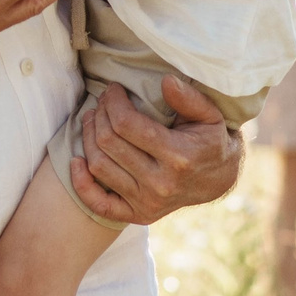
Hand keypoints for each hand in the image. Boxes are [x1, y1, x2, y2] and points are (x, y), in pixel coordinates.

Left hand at [71, 75, 241, 226]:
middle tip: (101, 101)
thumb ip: (189, 99)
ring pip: (99, 166)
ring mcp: (147, 202)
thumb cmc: (210, 141)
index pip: (127, 124)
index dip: (113, 102)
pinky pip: (98, 204)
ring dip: (87, 137)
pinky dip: (81, 183)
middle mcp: (161, 184)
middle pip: (108, 142)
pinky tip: (76, 160)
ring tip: (92, 119)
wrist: (219, 181)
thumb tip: (166, 81)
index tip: (113, 89)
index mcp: (179, 157)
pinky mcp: (138, 215)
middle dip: (99, 114)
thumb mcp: (210, 116)